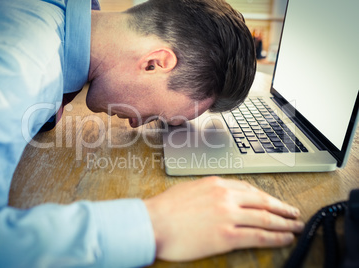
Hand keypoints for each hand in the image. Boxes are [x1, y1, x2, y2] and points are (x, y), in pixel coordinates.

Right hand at [143, 176, 303, 260]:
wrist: (153, 223)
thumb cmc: (165, 208)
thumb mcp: (189, 189)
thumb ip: (209, 191)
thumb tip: (222, 196)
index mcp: (216, 184)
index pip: (250, 190)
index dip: (267, 197)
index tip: (275, 202)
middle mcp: (225, 197)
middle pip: (262, 202)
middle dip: (282, 209)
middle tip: (294, 213)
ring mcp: (228, 216)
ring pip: (265, 218)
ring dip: (284, 223)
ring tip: (295, 226)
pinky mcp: (226, 236)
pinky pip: (258, 236)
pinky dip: (275, 237)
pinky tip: (284, 238)